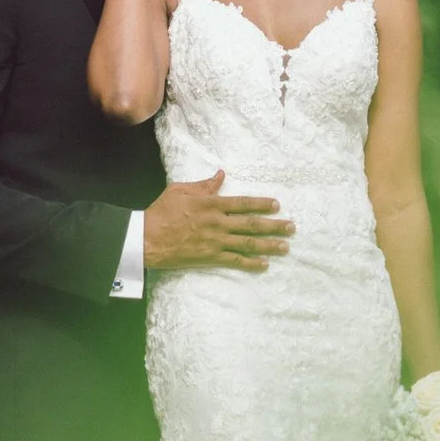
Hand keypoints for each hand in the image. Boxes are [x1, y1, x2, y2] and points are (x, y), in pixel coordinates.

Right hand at [143, 172, 293, 270]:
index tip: (277, 205)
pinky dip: (251, 264)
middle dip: (274, 226)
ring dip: (269, 245)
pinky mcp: (211, 257)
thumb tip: (221, 175)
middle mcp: (218, 223)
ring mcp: (216, 241)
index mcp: (211, 204)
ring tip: (286, 247)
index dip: (261, 204)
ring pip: (248, 244)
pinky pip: (235, 261)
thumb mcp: (180, 191)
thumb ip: (204, 185)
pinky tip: (264, 265)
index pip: (242, 203)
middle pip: (252, 224)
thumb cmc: (161, 212)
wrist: (147, 239)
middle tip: (292, 227)